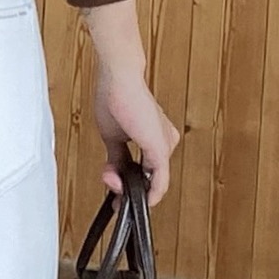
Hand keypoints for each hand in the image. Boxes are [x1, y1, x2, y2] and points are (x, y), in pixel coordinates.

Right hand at [81, 0, 181, 203]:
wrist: (119, 79)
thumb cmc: (115, 97)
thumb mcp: (113, 137)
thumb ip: (117, 158)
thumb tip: (114, 174)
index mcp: (155, 137)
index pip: (144, 169)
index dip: (128, 185)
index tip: (116, 196)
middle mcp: (165, 141)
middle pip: (148, 177)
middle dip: (126, 189)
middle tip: (113, 195)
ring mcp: (165, 145)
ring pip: (153, 181)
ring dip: (129, 190)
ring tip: (113, 184)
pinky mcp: (161, 149)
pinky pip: (160, 181)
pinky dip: (149, 194)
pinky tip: (137, 199)